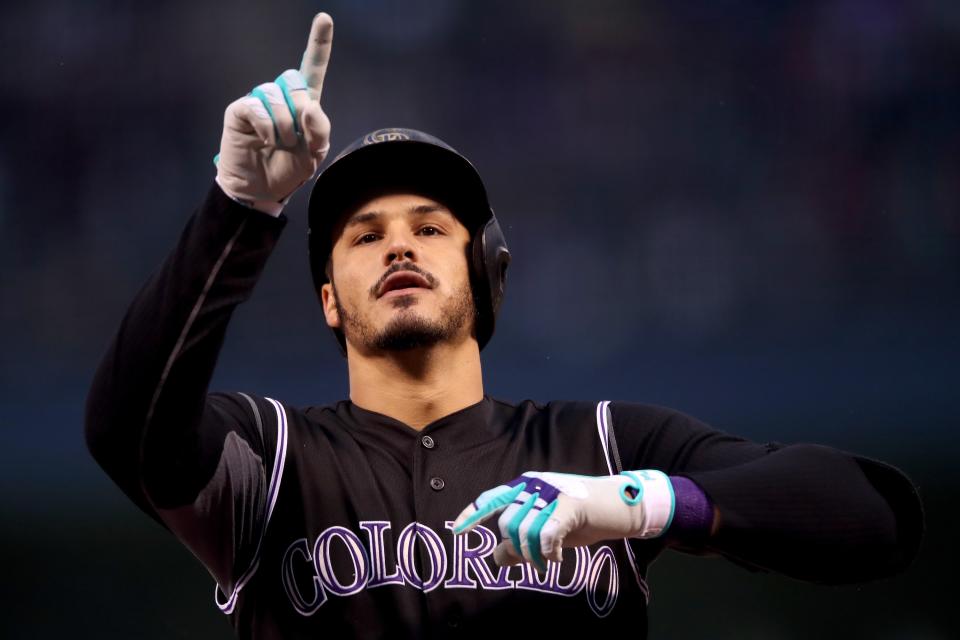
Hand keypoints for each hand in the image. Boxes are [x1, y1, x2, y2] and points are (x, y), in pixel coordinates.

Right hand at [215, 13, 333, 213]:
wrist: (263, 189)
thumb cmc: (289, 168)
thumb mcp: (315, 154)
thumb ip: (320, 130)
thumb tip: (310, 107)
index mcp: (304, 104)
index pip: (313, 68)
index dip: (319, 44)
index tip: (324, 18)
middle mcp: (281, 97)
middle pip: (294, 80)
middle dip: (301, 111)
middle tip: (297, 139)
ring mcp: (259, 102)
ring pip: (275, 94)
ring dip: (284, 127)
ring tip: (280, 144)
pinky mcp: (241, 110)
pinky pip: (257, 107)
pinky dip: (266, 127)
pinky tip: (264, 141)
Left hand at [453, 470, 674, 570]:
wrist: (619, 506)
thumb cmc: (581, 517)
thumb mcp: (547, 530)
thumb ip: (522, 542)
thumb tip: (497, 557)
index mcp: (526, 486)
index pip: (492, 498)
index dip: (473, 514)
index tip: (457, 530)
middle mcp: (535, 485)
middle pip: (508, 525)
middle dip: (518, 549)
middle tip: (536, 560)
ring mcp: (552, 494)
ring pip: (524, 532)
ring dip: (534, 555)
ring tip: (547, 559)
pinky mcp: (569, 506)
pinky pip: (546, 535)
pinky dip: (548, 552)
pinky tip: (556, 557)